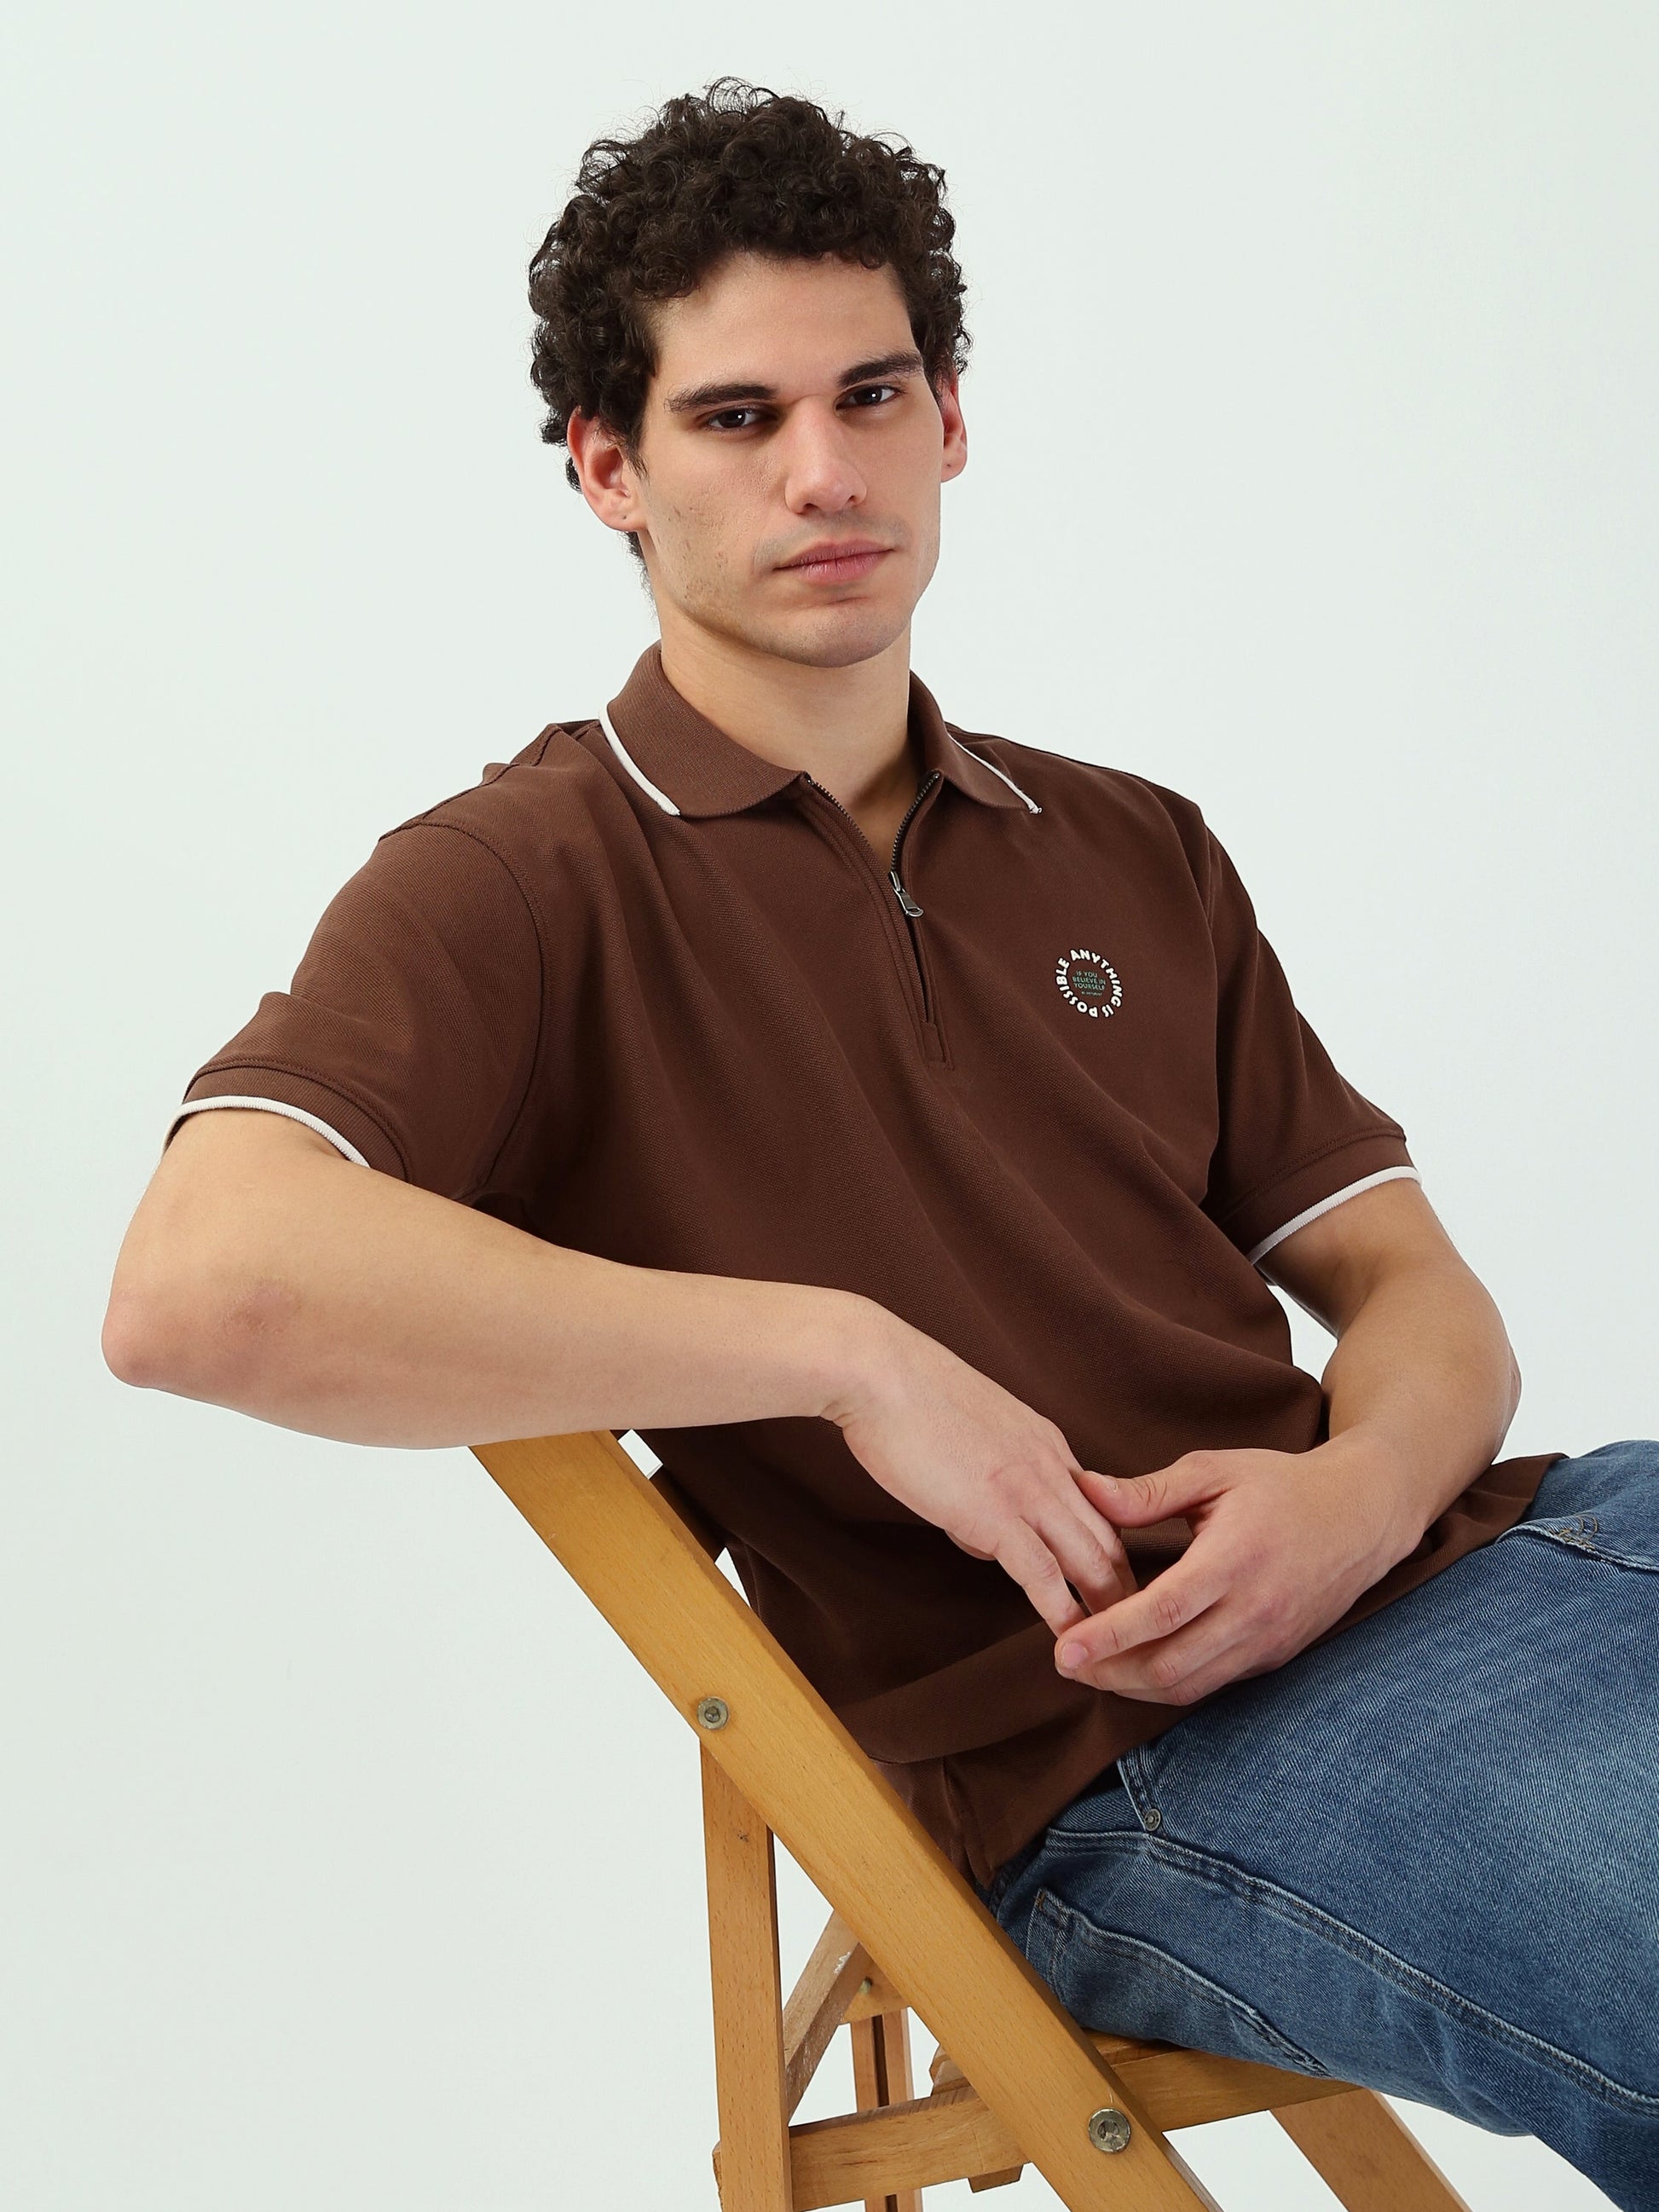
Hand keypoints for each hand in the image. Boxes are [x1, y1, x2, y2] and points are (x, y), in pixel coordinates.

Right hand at [825, 1313, 1138, 1634]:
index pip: (1099, 1506)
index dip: (1111, 1551)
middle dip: (1127, 1590)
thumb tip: (983, 1532)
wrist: (878, 1370)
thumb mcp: (969, 1432)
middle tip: (1138, 1632)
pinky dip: (1063, 1613)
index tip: (1116, 1586)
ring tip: (1118, 1653)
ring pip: (1091, 1560)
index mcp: (1045, 1443)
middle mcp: (1050, 1465)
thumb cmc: (905, 1397)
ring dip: (1108, 1610)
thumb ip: (988, 1479)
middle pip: (1110, 1538)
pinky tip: (1071, 1640)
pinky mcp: (994, 1514)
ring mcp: (1026, 1489)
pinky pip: (1042, 1575)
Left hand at [1052, 1437, 1409, 1704]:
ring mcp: (1267, 1640)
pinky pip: (1212, 1683)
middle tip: (1062, 1663)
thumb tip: (1085, 1491)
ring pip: (1189, 1686)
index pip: (1162, 1613)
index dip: (1109, 1637)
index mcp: (1234, 1559)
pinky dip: (1168, 1684)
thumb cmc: (1282, 1485)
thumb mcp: (1215, 1471)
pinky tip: (1134, 1669)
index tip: (1063, 1648)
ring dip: (1133, 1687)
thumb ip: (1148, 1490)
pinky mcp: (1274, 1656)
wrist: (1362, 1514)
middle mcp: (1254, 1610)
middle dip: (1108, 1673)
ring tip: (1090, 1670)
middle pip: (1170, 1664)